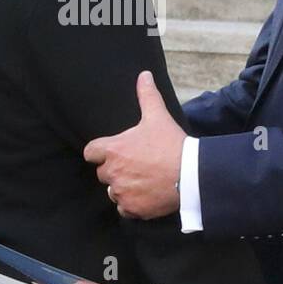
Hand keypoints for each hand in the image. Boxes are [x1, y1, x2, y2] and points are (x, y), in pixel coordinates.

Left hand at [83, 71, 184, 219]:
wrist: (191, 174)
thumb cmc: (171, 144)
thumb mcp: (157, 116)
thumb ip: (146, 95)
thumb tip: (144, 75)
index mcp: (112, 150)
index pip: (91, 152)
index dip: (100, 152)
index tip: (113, 152)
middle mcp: (112, 172)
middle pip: (102, 173)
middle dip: (115, 170)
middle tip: (134, 166)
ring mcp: (121, 192)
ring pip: (112, 191)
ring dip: (122, 188)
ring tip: (142, 180)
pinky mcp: (132, 208)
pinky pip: (123, 209)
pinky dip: (131, 205)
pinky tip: (145, 196)